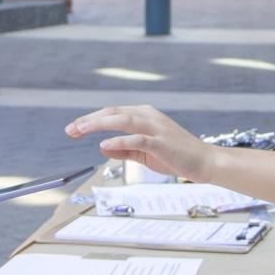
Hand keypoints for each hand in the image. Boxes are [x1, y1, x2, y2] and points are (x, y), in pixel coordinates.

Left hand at [65, 105, 214, 181]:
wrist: (204, 162)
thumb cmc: (176, 156)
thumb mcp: (145, 153)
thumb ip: (125, 149)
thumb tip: (103, 148)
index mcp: (144, 115)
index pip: (112, 113)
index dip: (91, 119)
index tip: (73, 129)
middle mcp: (148, 116)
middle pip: (113, 112)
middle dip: (89, 120)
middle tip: (70, 129)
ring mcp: (155, 127)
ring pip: (122, 119)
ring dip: (99, 124)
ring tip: (80, 131)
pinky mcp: (161, 142)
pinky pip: (137, 138)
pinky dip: (119, 141)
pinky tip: (103, 145)